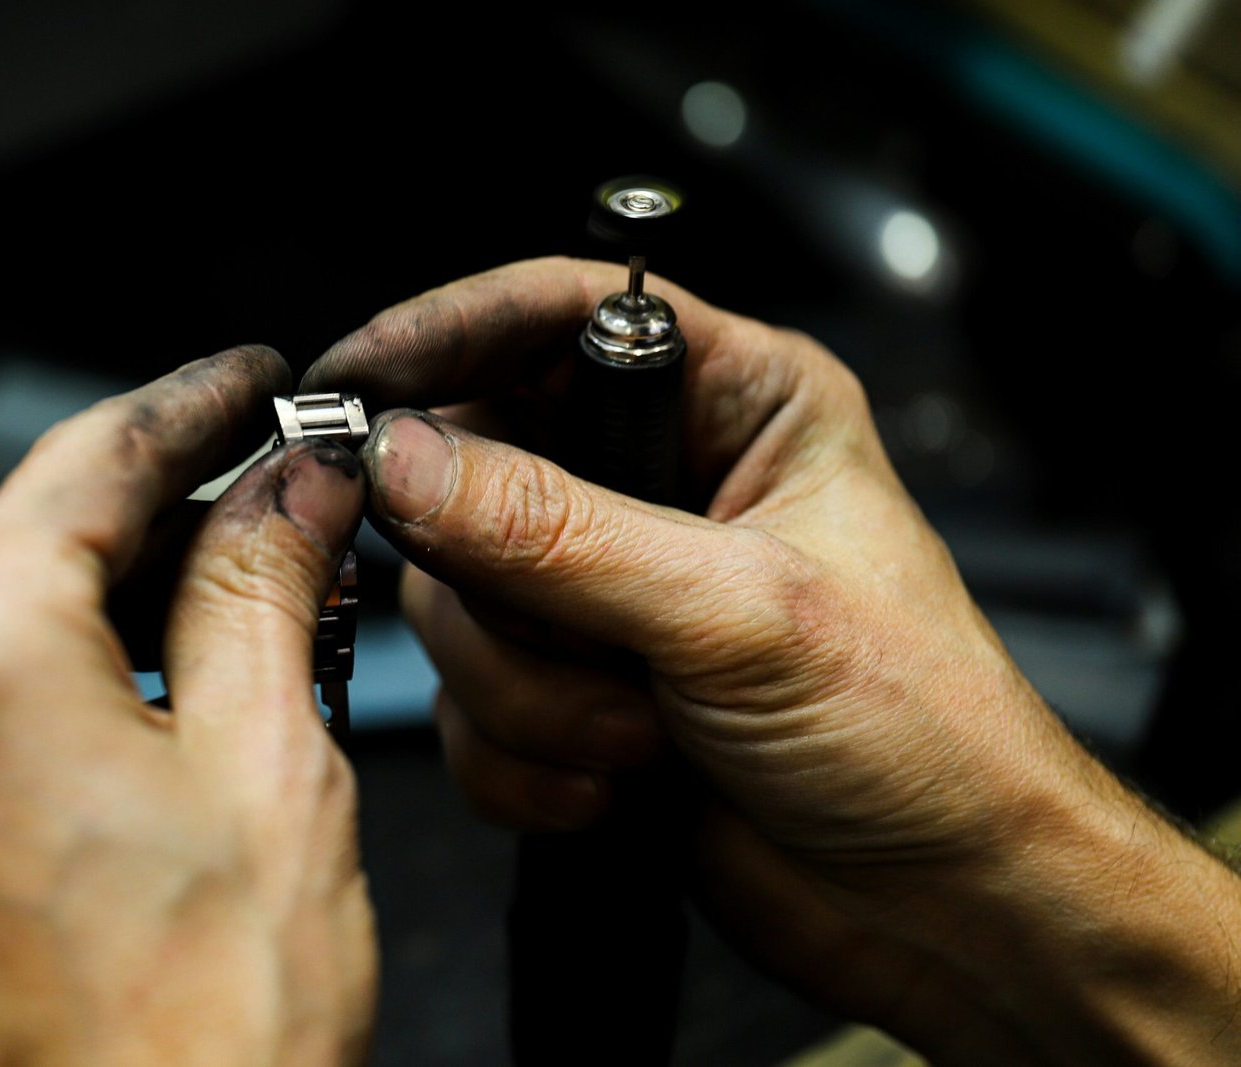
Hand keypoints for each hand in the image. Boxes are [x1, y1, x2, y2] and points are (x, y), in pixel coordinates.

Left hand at [0, 346, 376, 1066]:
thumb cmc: (208, 1031)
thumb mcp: (275, 763)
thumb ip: (266, 582)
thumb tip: (289, 483)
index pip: (88, 460)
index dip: (192, 404)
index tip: (250, 386)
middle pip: (23, 540)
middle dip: (154, 513)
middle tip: (268, 505)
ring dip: (95, 603)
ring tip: (217, 618)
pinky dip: (27, 688)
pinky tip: (124, 711)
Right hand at [305, 258, 1240, 1063]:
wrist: (943, 907)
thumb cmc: (922, 734)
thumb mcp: (735, 612)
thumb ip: (557, 532)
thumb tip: (409, 458)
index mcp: (734, 405)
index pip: (557, 315)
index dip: (446, 333)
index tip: (356, 379)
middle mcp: (660, 487)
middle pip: (474, 472)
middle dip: (506, 586)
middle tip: (576, 637)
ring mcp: (609, 595)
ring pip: (459, 605)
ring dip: (530, 692)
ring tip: (640, 729)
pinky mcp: (577, 693)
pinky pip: (470, 706)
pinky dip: (526, 758)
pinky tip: (621, 781)